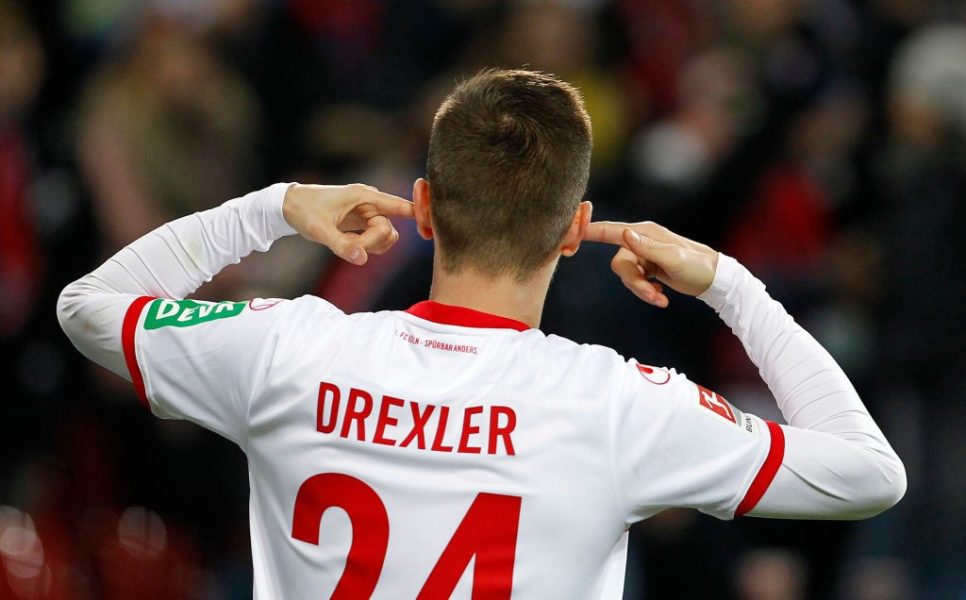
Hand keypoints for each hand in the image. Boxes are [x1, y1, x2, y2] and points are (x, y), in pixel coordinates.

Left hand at [283, 183, 414, 264]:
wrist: (289, 206)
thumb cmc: (304, 211)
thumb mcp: (319, 230)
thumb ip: (342, 246)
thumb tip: (362, 260)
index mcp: (363, 196)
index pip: (399, 205)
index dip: (418, 213)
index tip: (433, 225)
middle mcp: (369, 203)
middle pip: (388, 230)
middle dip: (372, 244)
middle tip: (350, 248)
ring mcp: (367, 213)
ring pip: (384, 237)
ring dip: (370, 247)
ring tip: (347, 247)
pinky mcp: (362, 223)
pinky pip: (376, 239)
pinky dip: (366, 247)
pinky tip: (350, 246)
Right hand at [583, 221, 718, 307]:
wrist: (714, 279)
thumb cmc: (697, 266)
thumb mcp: (674, 258)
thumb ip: (648, 248)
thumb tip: (624, 234)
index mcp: (645, 233)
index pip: (610, 231)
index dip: (588, 231)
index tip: (568, 233)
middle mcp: (641, 241)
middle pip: (618, 264)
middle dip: (632, 283)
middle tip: (652, 294)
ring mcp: (644, 255)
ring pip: (626, 276)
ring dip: (641, 291)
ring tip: (661, 298)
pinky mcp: (648, 268)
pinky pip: (635, 282)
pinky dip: (646, 292)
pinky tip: (662, 296)